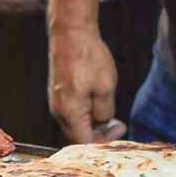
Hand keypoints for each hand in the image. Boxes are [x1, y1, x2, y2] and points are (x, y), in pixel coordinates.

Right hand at [48, 24, 125, 142]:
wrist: (71, 34)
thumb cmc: (87, 57)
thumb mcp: (106, 87)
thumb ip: (105, 112)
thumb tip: (102, 123)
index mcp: (70, 113)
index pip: (86, 143)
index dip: (105, 140)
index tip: (119, 127)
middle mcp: (59, 112)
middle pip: (78, 137)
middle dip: (99, 135)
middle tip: (117, 123)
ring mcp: (56, 104)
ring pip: (75, 126)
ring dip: (92, 125)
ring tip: (108, 112)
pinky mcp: (57, 95)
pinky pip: (71, 114)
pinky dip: (85, 115)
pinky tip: (96, 103)